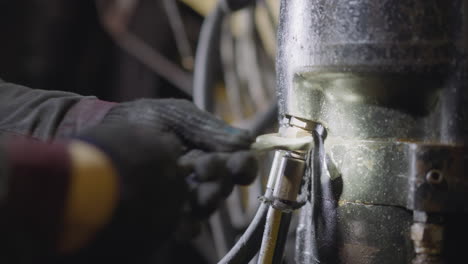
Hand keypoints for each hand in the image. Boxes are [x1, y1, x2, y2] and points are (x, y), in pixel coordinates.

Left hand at [101, 99, 256, 216]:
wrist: (106, 130)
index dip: (244, 166)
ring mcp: (185, 195)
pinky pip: (184, 225)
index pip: (239, 163)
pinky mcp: (166, 212)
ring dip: (207, 201)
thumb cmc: (145, 118)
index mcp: (211, 151)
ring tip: (200, 194)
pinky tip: (183, 223)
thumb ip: (209, 128)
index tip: (240, 163)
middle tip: (205, 167)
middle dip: (220, 180)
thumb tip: (248, 140)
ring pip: (207, 206)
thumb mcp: (178, 115)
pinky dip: (187, 226)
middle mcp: (202, 176)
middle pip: (224, 186)